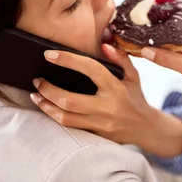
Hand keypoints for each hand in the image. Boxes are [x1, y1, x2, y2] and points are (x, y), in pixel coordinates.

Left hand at [30, 45, 181, 155]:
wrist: (146, 129)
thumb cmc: (136, 98)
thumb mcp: (133, 76)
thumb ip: (121, 58)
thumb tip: (104, 45)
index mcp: (117, 88)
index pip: (91, 70)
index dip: (69, 60)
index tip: (50, 55)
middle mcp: (108, 107)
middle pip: (69, 100)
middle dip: (48, 89)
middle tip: (37, 80)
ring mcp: (101, 124)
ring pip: (65, 118)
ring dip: (46, 106)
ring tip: (36, 95)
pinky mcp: (96, 135)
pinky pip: (70, 128)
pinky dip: (55, 117)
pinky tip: (47, 108)